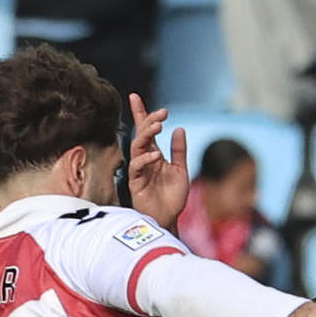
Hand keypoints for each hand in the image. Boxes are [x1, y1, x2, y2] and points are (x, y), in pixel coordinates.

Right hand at [125, 92, 189, 229]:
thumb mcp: (180, 170)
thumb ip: (179, 151)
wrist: (168, 219)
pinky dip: (146, 159)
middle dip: (147, 120)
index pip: (145, 130)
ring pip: (137, 146)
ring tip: (158, 126)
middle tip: (161, 113)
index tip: (135, 97)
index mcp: (154, 154)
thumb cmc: (172, 198)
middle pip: (140, 134)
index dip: (141, 113)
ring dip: (146, 135)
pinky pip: (136, 167)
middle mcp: (144, 159)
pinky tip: (156, 155)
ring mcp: (139, 170)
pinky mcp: (135, 182)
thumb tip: (178, 129)